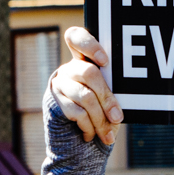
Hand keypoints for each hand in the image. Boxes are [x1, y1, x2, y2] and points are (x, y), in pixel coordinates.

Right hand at [51, 27, 122, 144]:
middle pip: (88, 73)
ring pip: (84, 96)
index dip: (89, 45)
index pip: (77, 37)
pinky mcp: (54, 101)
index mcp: (84, 59)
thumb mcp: (107, 99)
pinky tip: (91, 135)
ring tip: (107, 134)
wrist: (75, 137)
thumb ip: (111, 91)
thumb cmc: (98, 112)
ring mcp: (60, 83)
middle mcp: (69, 68)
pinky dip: (88, 126)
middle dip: (107, 98)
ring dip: (100, 119)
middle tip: (118, 117)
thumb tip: (119, 106)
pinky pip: (75, 112)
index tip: (105, 61)